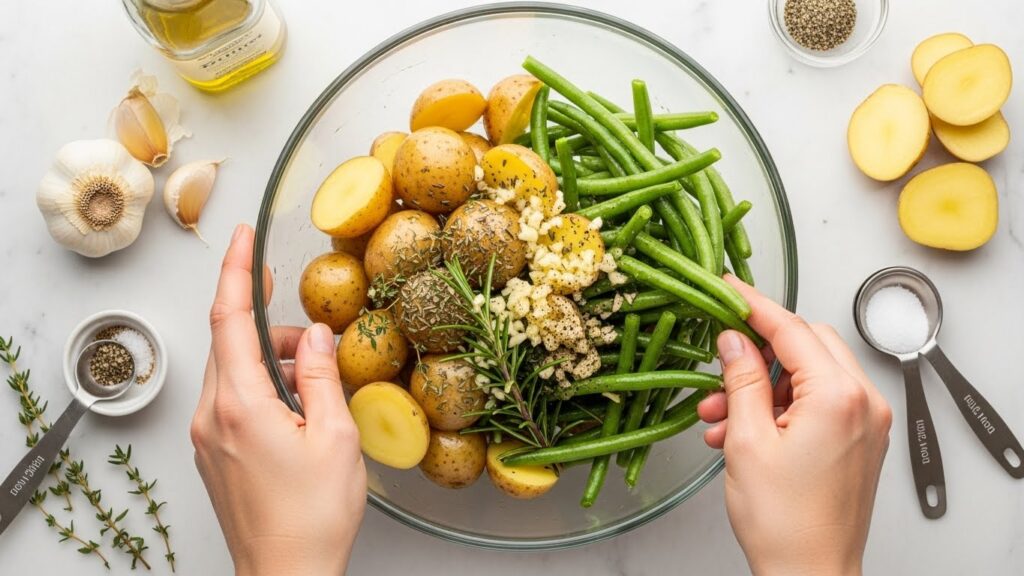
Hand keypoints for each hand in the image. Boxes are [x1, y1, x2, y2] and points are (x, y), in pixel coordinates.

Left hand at [191, 224, 365, 575]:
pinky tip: (299, 409)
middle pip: (233, 344)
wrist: (287, 575)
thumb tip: (318, 335)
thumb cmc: (313, 517)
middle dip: (274, 329)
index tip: (243, 236)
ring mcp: (208, 437)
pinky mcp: (214, 453)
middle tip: (316, 342)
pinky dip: (265, 388)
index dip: (237, 271)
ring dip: (274, 363)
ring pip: (235, 372)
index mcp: (241, 405)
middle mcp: (213, 416)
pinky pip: (233, 399)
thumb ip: (323, 375)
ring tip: (318, 390)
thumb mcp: (335, 436)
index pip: (229, 319)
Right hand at [698, 277, 891, 575]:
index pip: (791, 328)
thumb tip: (733, 339)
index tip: (727, 287)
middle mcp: (863, 403)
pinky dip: (780, 408)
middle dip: (758, 352)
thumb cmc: (785, 523)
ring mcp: (866, 422)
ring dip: (763, 387)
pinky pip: (818, 403)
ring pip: (808, 374)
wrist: (810, 575)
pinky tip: (744, 432)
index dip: (753, 304)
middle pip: (806, 344)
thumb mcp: (747, 440)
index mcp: (838, 397)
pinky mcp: (860, 440)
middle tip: (721, 363)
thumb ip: (741, 379)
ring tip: (722, 417)